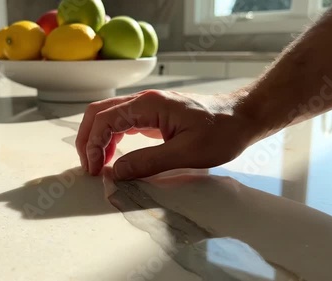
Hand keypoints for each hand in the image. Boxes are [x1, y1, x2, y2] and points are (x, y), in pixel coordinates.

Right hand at [75, 90, 262, 179]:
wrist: (243, 116)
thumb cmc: (221, 132)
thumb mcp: (186, 153)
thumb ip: (147, 162)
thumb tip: (115, 173)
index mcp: (148, 105)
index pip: (104, 120)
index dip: (93, 145)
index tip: (95, 171)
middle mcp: (143, 101)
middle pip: (99, 113)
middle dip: (88, 139)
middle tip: (89, 167)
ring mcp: (147, 106)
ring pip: (108, 117)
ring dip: (97, 139)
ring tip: (99, 166)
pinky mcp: (153, 115)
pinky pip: (122, 123)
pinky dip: (111, 139)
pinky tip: (114, 156)